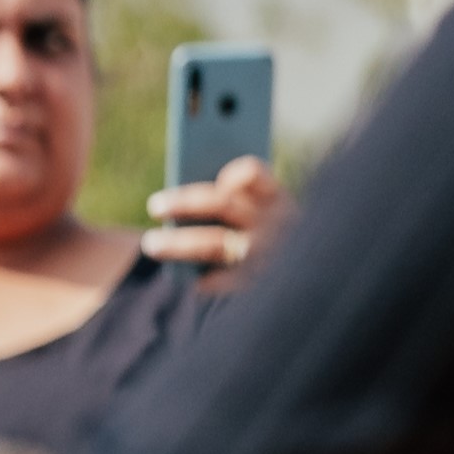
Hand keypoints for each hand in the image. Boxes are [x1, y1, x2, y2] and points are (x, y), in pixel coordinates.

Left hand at [144, 154, 288, 272]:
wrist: (303, 279)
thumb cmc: (273, 235)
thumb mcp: (265, 214)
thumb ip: (236, 203)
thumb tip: (181, 204)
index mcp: (277, 198)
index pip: (252, 173)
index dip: (228, 171)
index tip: (205, 174)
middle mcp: (275, 223)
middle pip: (222, 204)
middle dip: (184, 203)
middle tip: (154, 206)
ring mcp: (267, 254)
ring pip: (214, 244)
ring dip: (178, 244)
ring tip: (150, 244)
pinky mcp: (260, 282)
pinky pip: (225, 280)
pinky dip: (207, 279)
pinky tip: (192, 280)